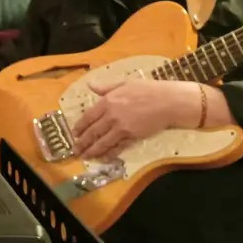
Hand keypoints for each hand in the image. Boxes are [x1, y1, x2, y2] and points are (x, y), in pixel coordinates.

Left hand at [72, 77, 195, 159]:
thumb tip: (90, 85)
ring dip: (92, 151)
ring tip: (85, 156)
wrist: (168, 101)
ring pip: (102, 142)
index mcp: (108, 101)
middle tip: (75, 149)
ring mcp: (121, 127)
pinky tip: (103, 158)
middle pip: (93, 131)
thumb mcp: (124, 83)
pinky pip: (117, 147)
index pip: (88, 116)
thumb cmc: (148, 90)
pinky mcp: (132, 136)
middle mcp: (111, 115)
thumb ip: (105, 87)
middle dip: (82, 142)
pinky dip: (109, 154)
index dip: (79, 126)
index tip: (74, 133)